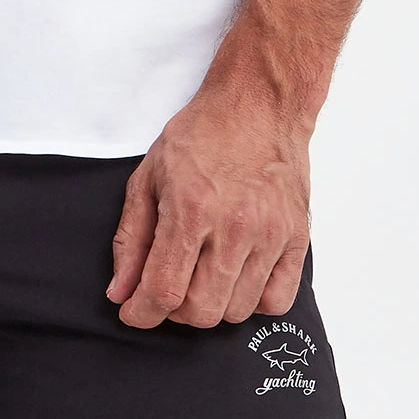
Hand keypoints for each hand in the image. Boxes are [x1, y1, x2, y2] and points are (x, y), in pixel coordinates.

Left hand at [105, 90, 311, 328]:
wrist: (257, 105)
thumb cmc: (202, 135)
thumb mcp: (149, 175)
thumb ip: (131, 238)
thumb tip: (121, 292)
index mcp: (191, 207)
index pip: (163, 290)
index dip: (142, 312)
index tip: (134, 312)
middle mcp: (234, 226)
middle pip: (201, 312)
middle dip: (174, 311)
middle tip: (169, 286)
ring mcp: (270, 235)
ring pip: (236, 311)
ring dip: (212, 303)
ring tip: (202, 273)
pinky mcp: (297, 239)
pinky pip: (276, 303)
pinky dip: (252, 301)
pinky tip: (237, 275)